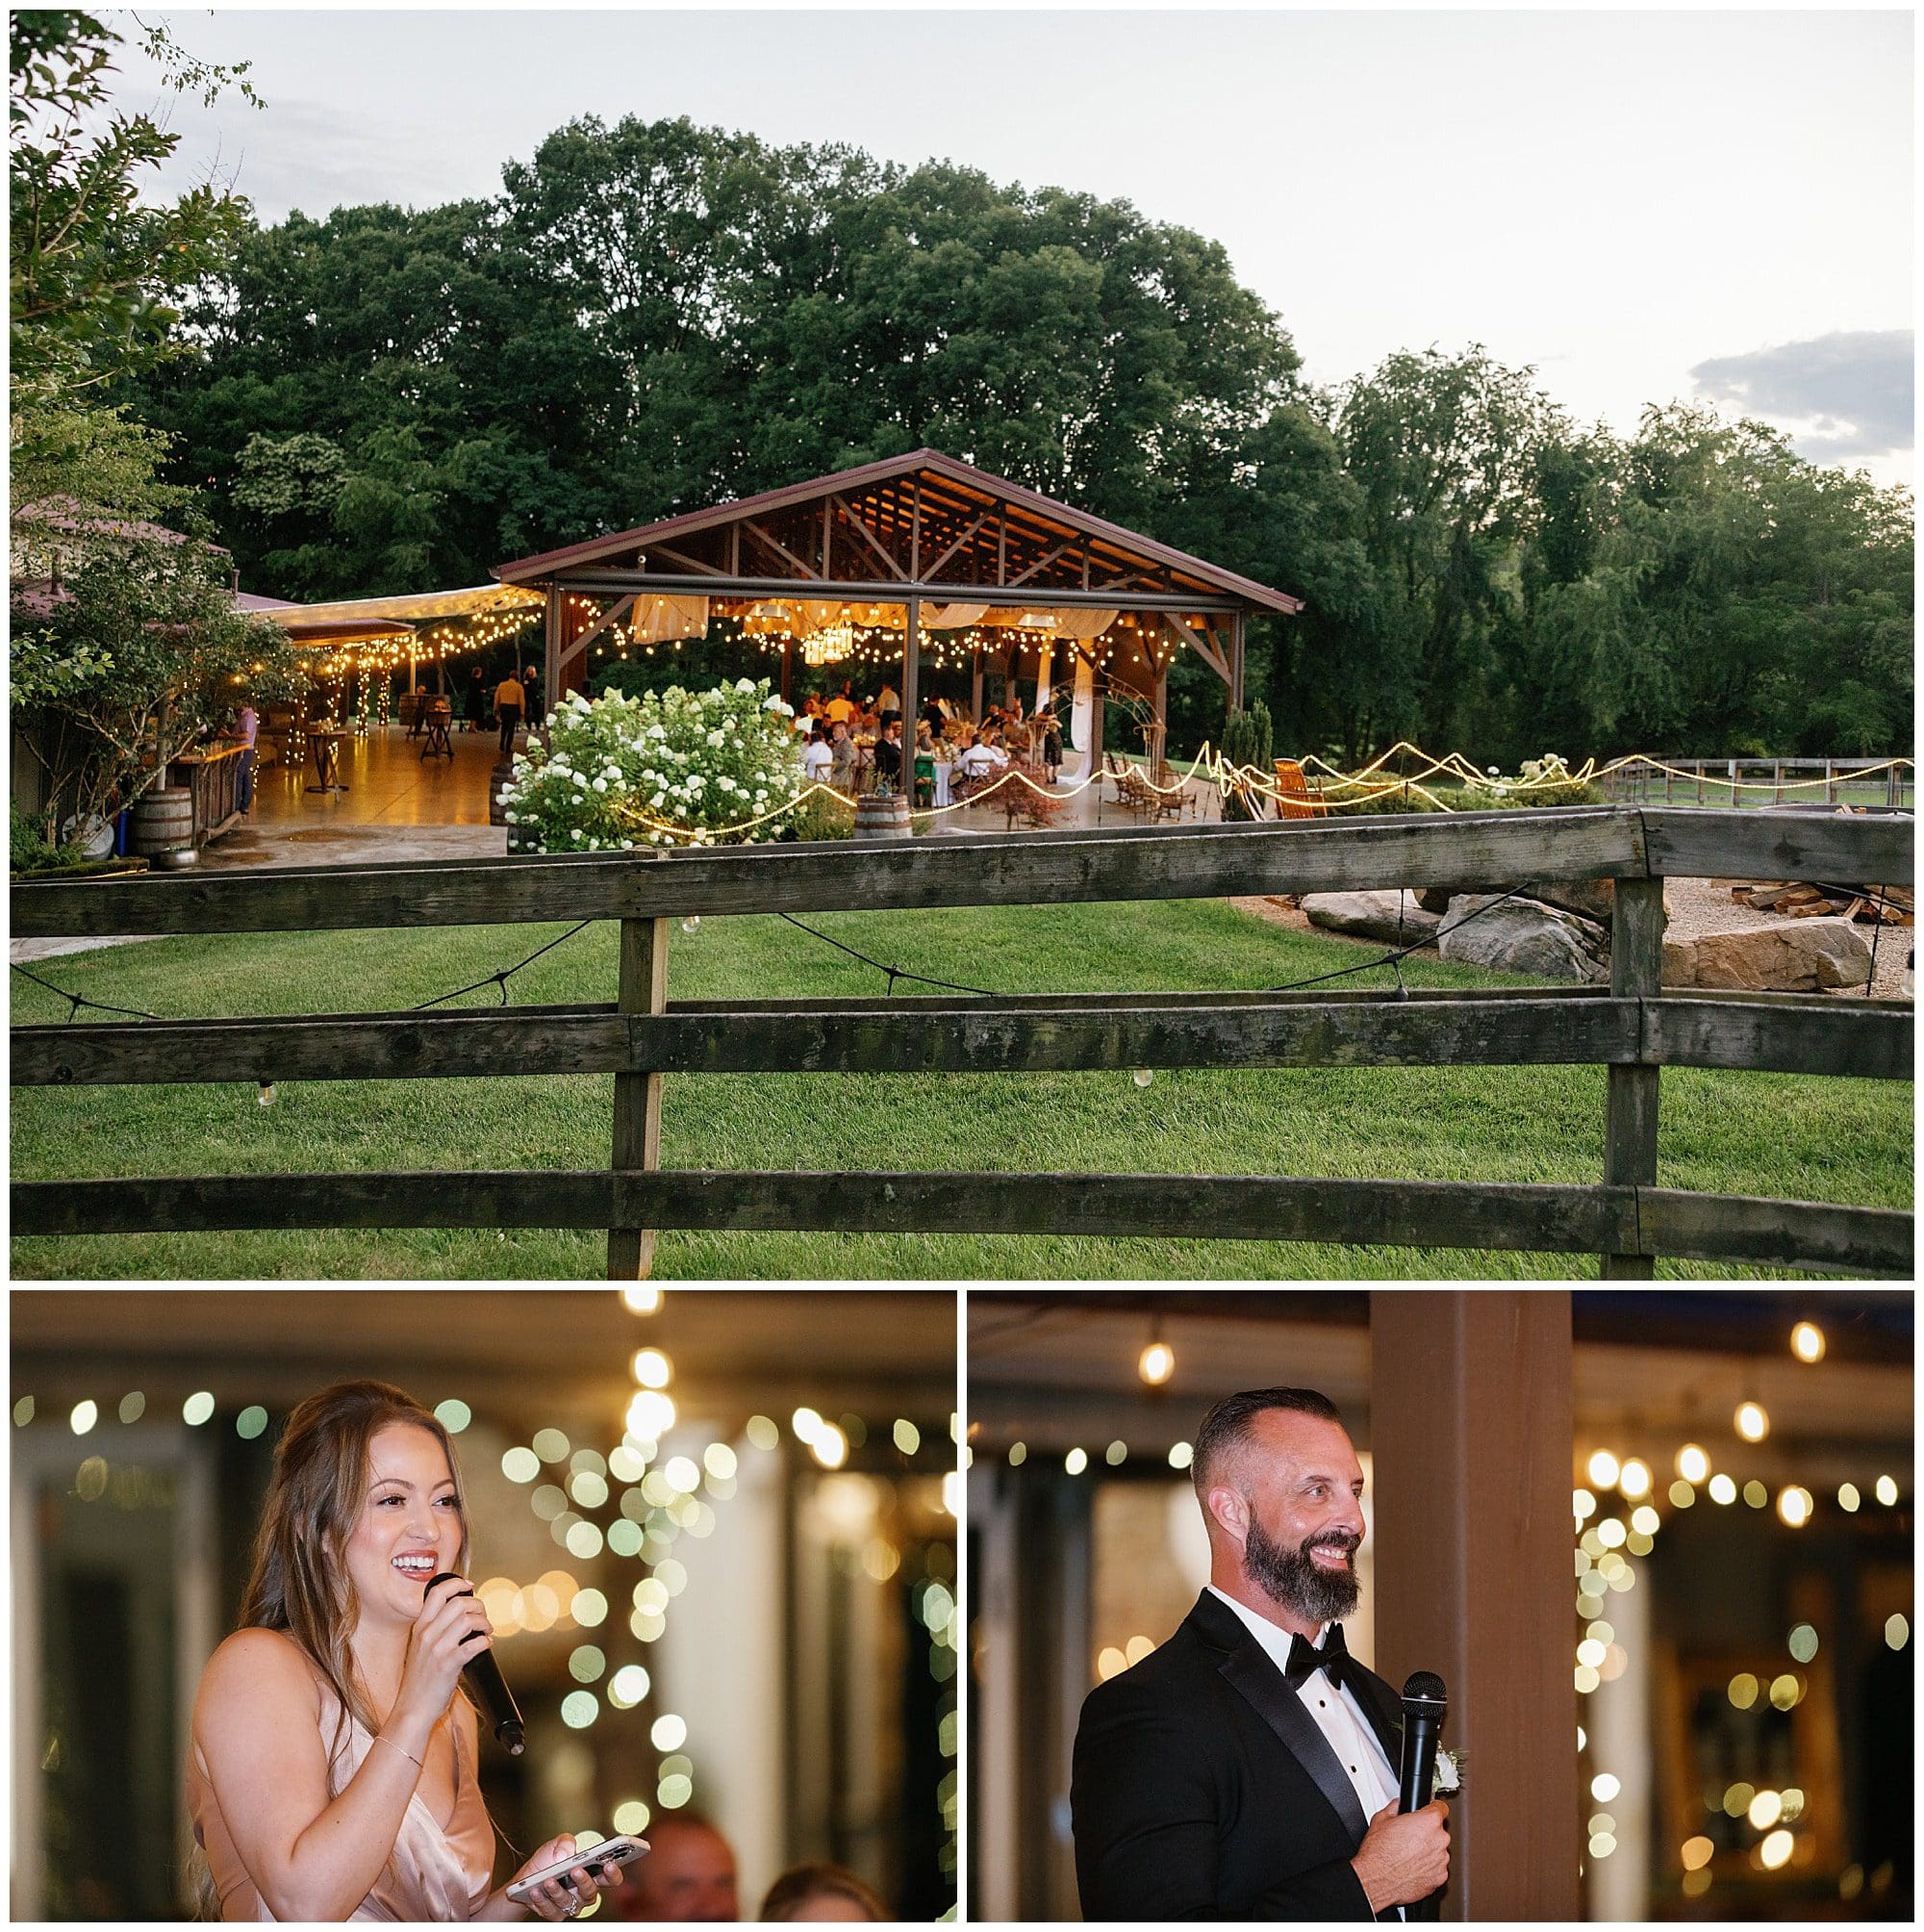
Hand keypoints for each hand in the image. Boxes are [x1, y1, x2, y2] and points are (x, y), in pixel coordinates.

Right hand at [393, 1575, 491, 1732]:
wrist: (412, 1709)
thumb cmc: (418, 1681)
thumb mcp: (419, 1648)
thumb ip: (433, 1630)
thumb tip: (458, 1615)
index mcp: (419, 1627)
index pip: (436, 1592)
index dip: (456, 1583)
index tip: (469, 1585)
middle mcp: (427, 1634)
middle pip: (458, 1602)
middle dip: (477, 1605)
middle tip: (482, 1616)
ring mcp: (437, 1649)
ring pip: (468, 1620)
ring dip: (484, 1623)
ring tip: (486, 1631)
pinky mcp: (448, 1665)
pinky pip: (473, 1644)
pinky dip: (485, 1641)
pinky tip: (486, 1645)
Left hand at [514, 1836, 627, 1921]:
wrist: (527, 1877)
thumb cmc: (548, 1860)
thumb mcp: (557, 1844)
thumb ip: (565, 1842)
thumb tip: (566, 1854)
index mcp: (593, 1874)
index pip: (610, 1878)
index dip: (613, 1873)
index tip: (609, 1864)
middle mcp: (584, 1892)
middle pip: (590, 1892)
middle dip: (584, 1881)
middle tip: (576, 1870)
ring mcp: (570, 1905)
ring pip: (568, 1902)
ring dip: (557, 1891)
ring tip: (549, 1879)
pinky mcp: (554, 1914)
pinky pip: (550, 1910)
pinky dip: (542, 1899)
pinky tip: (535, 1890)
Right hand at [1352, 1797, 1449, 1910]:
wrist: (1377, 1879)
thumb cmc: (1379, 1852)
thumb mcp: (1381, 1818)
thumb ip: (1396, 1807)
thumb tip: (1398, 1805)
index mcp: (1428, 1821)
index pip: (1440, 1808)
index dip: (1431, 1809)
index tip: (1427, 1813)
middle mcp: (1439, 1840)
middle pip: (1439, 1831)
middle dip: (1426, 1833)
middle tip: (1409, 1837)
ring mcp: (1441, 1861)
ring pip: (1438, 1851)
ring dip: (1428, 1851)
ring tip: (1408, 1855)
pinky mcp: (1439, 1878)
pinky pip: (1437, 1868)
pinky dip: (1428, 1868)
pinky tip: (1412, 1867)